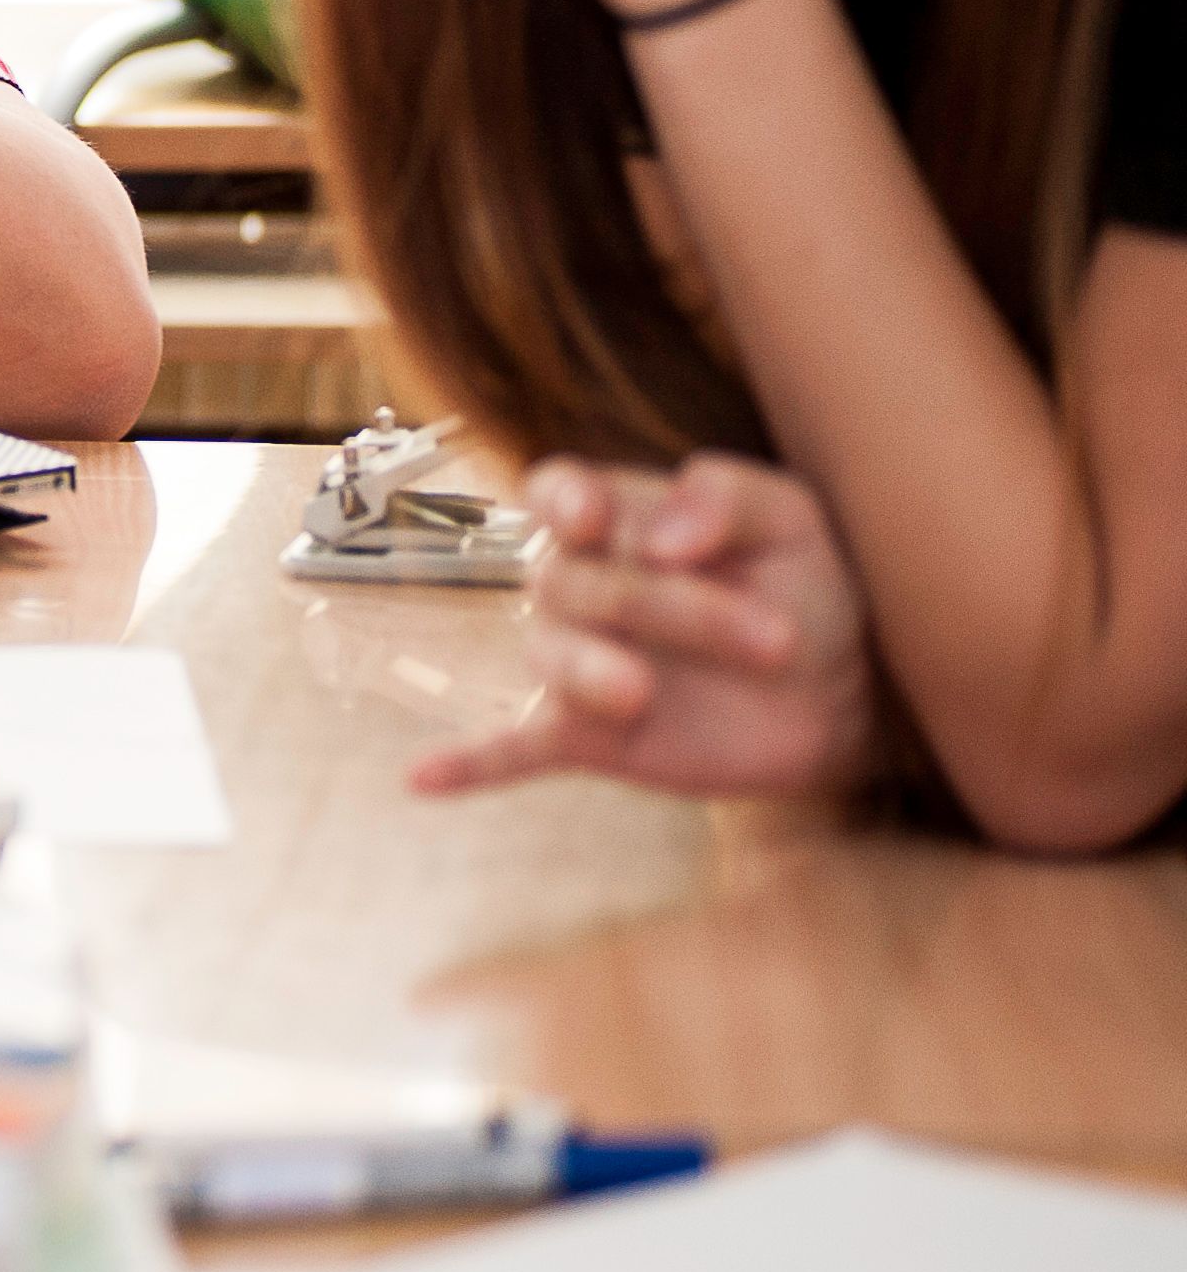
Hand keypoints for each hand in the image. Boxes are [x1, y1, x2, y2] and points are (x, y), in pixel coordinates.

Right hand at [411, 452, 878, 802]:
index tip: (596, 522)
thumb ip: (726, 498)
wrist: (850, 691)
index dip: (561, 503)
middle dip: (672, 608)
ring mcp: (583, 663)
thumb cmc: (808, 585)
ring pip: (550, 654)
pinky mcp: (591, 737)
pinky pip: (514, 748)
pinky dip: (471, 762)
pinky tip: (422, 779)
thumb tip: (663, 537)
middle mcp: (585, 584)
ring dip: (588, 670)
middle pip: (573, 580)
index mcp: (623, 520)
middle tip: (780, 643)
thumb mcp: (790, 519)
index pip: (555, 493)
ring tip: (642, 693)